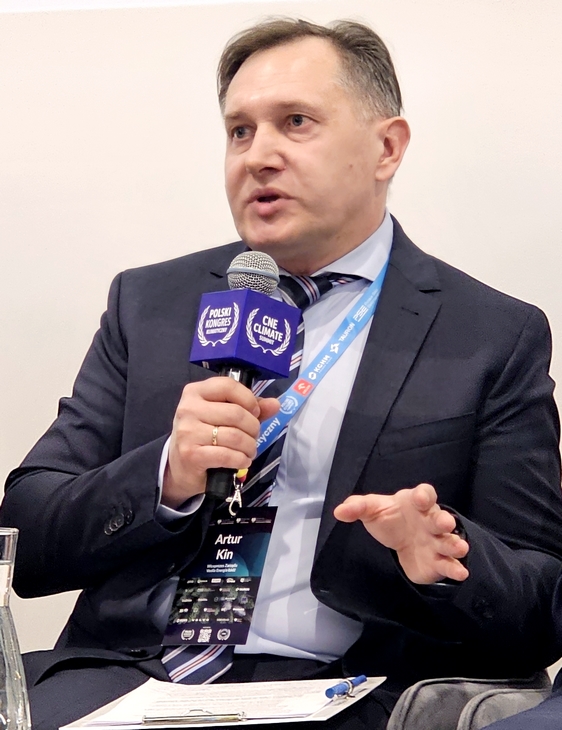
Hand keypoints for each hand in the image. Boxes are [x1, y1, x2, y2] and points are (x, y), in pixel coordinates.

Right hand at [162, 378, 279, 507]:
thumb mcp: (222, 416)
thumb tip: (275, 404)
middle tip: (253, 436)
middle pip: (236, 413)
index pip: (228, 386)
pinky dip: (241, 459)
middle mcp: (188, 408)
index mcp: (195, 392)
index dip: (248, 399)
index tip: (254, 412)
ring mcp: (188, 432)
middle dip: (253, 427)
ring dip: (249, 446)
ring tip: (249, 450)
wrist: (179, 465)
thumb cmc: (203, 435)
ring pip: (234, 436)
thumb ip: (249, 408)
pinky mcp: (190, 454)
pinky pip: (227, 455)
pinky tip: (242, 460)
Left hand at [334, 483, 468, 583]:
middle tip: (445, 524)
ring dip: (454, 543)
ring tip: (459, 548)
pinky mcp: (439, 560)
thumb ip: (357, 507)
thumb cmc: (390, 518)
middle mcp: (430, 520)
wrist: (402, 541)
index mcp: (416, 503)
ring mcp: (437, 541)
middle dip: (443, 521)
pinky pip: (449, 563)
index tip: (420, 499)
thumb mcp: (372, 510)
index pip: (424, 494)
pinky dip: (456, 568)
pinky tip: (461, 573)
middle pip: (440, 518)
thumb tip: (339, 511)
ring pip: (449, 541)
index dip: (424, 495)